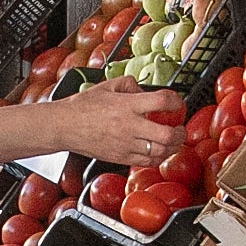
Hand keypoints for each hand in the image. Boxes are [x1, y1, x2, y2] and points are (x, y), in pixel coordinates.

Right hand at [44, 77, 186, 166]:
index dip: (176, 101)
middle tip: (180, 129)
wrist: (65, 126)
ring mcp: (126, 144)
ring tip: (173, 141)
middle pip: (167, 134)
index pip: (162, 101)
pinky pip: (147, 161)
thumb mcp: (108, 86)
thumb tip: (145, 91)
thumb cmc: (83, 106)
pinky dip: (157, 157)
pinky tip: (158, 151)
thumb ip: (130, 85)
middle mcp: (130, 126)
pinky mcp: (121, 157)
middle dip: (179, 133)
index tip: (177, 103)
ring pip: (160, 151)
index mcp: (128, 105)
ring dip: (172, 147)